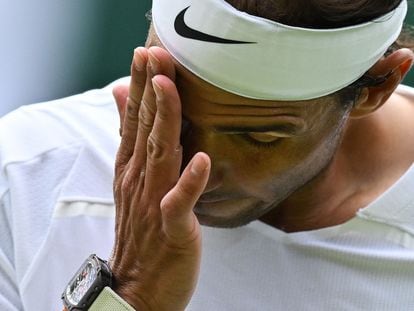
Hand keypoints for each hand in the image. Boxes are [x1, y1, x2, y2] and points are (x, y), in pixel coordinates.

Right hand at [110, 46, 210, 310]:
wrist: (138, 285)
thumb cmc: (141, 229)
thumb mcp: (131, 182)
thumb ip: (130, 141)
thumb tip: (122, 102)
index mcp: (132, 169)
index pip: (134, 120)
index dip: (139, 86)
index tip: (144, 54)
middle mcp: (140, 180)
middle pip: (145, 128)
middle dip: (151, 89)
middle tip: (155, 53)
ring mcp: (155, 203)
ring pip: (160, 156)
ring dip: (165, 121)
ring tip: (168, 88)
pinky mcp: (173, 227)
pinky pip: (180, 204)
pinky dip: (189, 182)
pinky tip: (200, 160)